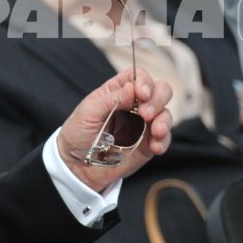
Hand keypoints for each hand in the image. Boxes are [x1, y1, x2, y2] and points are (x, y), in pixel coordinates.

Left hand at [56, 67, 173, 193]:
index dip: (145, 81)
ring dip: (164, 120)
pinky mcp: (147, 144)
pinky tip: (155, 147)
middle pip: (160, 90)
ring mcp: (143, 124)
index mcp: (118, 91)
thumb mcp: (88, 113)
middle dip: (158, 99)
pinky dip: (164, 141)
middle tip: (146, 114)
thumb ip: (111, 99)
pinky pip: (164, 138)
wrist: (76, 166)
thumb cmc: (77, 134)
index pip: (139, 76)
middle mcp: (134, 105)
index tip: (141, 94)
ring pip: (165, 113)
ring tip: (156, 132)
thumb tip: (132, 88)